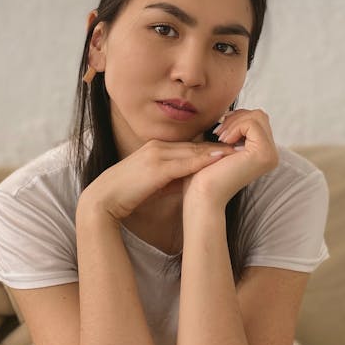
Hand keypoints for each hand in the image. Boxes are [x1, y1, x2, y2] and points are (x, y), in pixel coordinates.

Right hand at [78, 138, 234, 222]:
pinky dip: (204, 160)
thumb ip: (172, 179)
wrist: (103, 200)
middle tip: (242, 144)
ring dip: (216, 150)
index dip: (210, 147)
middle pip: (194, 145)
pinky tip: (220, 159)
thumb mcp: (154, 184)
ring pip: (192, 151)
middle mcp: (157, 147)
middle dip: (218, 144)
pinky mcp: (156, 167)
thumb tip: (191, 180)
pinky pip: (185, 162)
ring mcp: (156, 155)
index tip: (230, 148)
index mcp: (156, 149)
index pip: (189, 146)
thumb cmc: (127, 195)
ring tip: (238, 150)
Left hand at [181, 108, 278, 208]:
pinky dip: (236, 126)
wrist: (202, 193)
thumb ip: (232, 128)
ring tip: (220, 138)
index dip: (236, 118)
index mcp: (263, 152)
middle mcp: (272, 154)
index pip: (256, 119)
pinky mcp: (264, 154)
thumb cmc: (206, 171)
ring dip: (234, 122)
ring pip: (257, 116)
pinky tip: (224, 141)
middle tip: (218, 134)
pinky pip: (253, 123)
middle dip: (236, 118)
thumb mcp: (221, 144)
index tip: (218, 132)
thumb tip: (230, 107)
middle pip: (259, 115)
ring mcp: (271, 155)